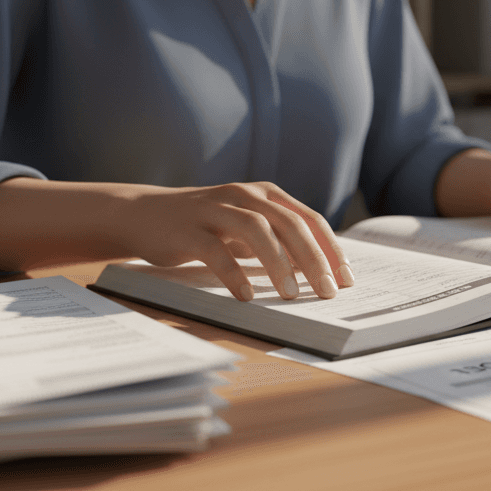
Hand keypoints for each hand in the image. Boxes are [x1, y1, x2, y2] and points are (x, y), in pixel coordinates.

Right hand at [117, 182, 350, 300]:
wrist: (144, 214)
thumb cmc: (206, 225)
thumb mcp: (246, 227)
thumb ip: (278, 240)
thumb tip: (320, 271)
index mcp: (265, 194)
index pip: (309, 219)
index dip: (331, 249)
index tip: (346, 279)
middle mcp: (244, 195)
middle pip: (289, 224)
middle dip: (314, 259)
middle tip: (328, 291)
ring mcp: (214, 209)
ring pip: (256, 231)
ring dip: (278, 264)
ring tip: (291, 294)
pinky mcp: (187, 229)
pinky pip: (215, 250)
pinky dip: (233, 273)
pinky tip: (245, 296)